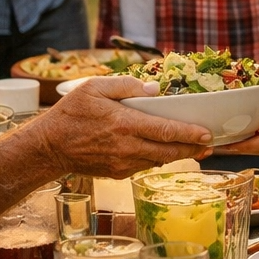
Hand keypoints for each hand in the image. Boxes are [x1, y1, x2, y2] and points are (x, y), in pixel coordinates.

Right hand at [30, 75, 212, 177]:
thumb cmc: (71, 113)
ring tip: (195, 148)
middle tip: (210, 144)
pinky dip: (157, 159)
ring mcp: (122, 164)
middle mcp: (126, 148)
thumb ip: (126, 85)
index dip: (189, 133)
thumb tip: (154, 90)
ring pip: (158, 161)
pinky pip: (144, 166)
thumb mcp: (94, 87)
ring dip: (178, 155)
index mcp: (124, 124)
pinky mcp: (117, 173)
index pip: (165, 131)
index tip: (207, 133)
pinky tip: (164, 151)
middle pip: (169, 152)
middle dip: (192, 148)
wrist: (49, 147)